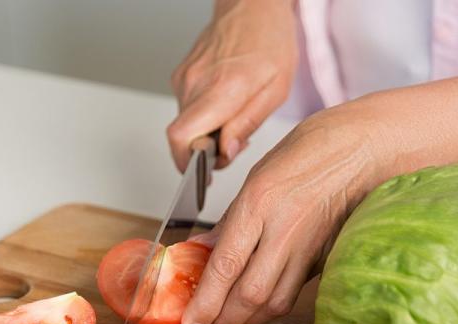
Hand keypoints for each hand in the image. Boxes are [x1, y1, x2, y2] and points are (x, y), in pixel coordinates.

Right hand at [167, 0, 296, 171]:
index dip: (187, 163)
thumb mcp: (276, 89)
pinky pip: (186, 108)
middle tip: (230, 145)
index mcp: (222, 89)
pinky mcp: (181, 75)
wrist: (252, 6)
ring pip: (186, 123)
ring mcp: (184, 78)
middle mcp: (196, 83)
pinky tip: (223, 105)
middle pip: (183, 136)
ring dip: (206, 132)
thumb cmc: (269, 41)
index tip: (202, 173)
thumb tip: (226, 153)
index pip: (181, 137)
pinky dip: (203, 117)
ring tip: (232, 119)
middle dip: (204, 150)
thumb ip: (247, 124)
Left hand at [181, 108, 384, 323]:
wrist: (365, 148)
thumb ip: (230, 220)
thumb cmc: (310, 152)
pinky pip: (294, 292)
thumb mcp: (257, 176)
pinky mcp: (326, 258)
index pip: (225, 266)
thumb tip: (202, 251)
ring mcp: (309, 247)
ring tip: (227, 319)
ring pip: (274, 301)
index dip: (204, 302)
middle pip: (250, 294)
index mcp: (260, 202)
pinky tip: (257, 305)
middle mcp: (285, 230)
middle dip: (222, 319)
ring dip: (247, 318)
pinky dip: (271, 305)